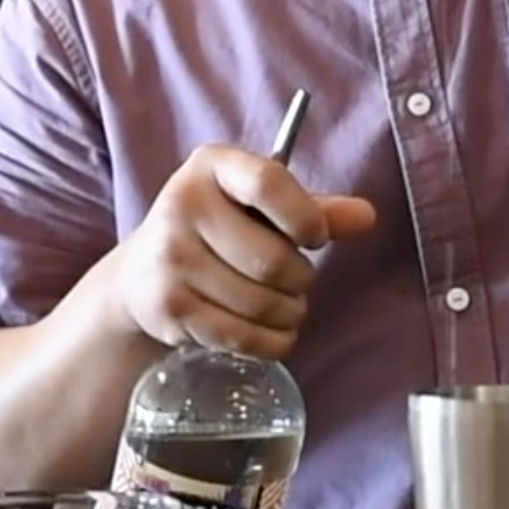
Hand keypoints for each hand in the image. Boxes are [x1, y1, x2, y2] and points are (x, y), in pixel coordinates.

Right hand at [111, 145, 375, 360]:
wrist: (140, 276)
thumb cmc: (217, 232)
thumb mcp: (258, 207)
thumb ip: (313, 210)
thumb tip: (367, 217)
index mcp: (212, 166)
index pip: (269, 182)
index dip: (305, 217)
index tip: (314, 238)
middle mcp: (183, 205)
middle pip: (272, 258)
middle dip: (300, 280)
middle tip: (297, 282)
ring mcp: (171, 259)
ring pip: (260, 303)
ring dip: (289, 314)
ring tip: (286, 307)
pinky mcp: (168, 307)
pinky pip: (241, 336)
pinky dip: (270, 342)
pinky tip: (271, 333)